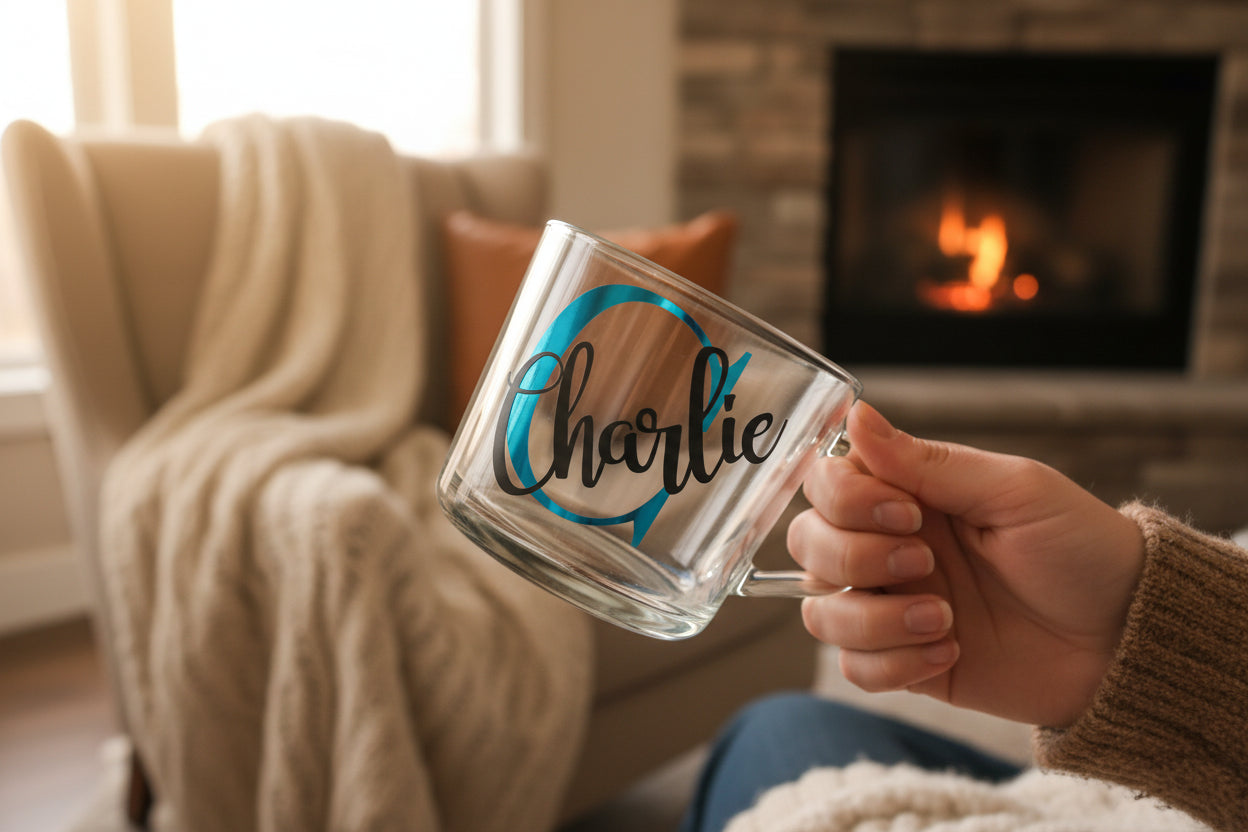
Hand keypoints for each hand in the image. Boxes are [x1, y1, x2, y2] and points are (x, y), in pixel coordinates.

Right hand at [790, 402, 1144, 727]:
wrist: (1126, 637)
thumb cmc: (1079, 548)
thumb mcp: (1013, 490)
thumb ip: (927, 461)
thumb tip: (855, 416)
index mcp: (908, 495)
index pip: (824, 485)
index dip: (846, 500)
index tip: (908, 512)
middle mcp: (887, 547)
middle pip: (807, 546)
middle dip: (855, 557)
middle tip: (926, 562)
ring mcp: (893, 606)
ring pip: (820, 612)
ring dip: (875, 618)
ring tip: (944, 618)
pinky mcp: (906, 662)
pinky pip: (853, 669)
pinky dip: (894, 663)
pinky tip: (950, 651)